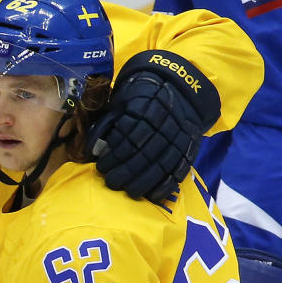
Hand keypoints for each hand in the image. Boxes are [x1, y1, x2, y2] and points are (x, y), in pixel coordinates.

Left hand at [86, 50, 220, 202]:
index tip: (101, 166)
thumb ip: (107, 123)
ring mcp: (179, 136)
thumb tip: (93, 149)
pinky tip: (152, 194)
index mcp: (145, 108)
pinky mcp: (189, 147)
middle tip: (111, 181)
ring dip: (143, 181)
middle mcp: (164, 123)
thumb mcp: (121, 101)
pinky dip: (166, 184)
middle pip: (144, 153)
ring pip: (161, 164)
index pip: (128, 137)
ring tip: (128, 191)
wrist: (177, 88)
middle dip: (125, 171)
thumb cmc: (141, 96)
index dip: (114, 155)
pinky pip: (179, 169)